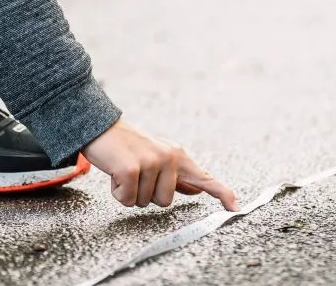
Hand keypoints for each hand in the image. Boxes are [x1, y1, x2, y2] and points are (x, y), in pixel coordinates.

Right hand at [82, 119, 238, 209]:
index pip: (204, 177)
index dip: (222, 194)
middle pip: (165, 202)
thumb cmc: (127, 147)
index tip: (235, 208)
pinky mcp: (131, 170)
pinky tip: (114, 174)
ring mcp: (150, 163)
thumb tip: (197, 189)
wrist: (100, 128)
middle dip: (146, 194)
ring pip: (145, 203)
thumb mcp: (156, 158)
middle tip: (134, 174)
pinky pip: (127, 199)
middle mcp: (168, 157)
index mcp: (177, 155)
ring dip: (130, 193)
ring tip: (123, 171)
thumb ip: (177, 176)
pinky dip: (117, 192)